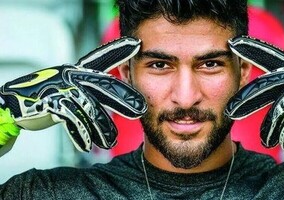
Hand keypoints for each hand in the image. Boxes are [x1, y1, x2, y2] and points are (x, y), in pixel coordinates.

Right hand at [0, 37, 146, 151]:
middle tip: (140, 110)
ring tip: (110, 141)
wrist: (19, 101)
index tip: (136, 43)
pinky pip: (72, 120)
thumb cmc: (52, 93)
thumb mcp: (75, 85)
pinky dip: (81, 134)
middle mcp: (73, 76)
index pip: (102, 58)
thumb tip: (121, 93)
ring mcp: (63, 89)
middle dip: (123, 100)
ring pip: (90, 109)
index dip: (118, 50)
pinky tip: (89, 145)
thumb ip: (96, 87)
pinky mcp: (52, 103)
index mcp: (80, 71)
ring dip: (102, 128)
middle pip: (104, 87)